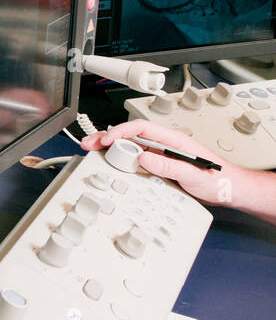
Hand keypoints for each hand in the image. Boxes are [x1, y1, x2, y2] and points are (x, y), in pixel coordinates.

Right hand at [80, 119, 237, 205]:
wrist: (228, 191)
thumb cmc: (217, 179)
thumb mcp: (193, 174)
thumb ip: (169, 166)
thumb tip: (144, 159)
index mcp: (173, 140)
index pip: (142, 128)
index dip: (122, 131)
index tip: (108, 139)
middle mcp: (164, 145)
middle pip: (131, 135)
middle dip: (108, 137)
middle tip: (90, 143)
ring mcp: (160, 155)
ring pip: (130, 147)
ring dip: (110, 148)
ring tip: (94, 150)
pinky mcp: (158, 166)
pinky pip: (134, 160)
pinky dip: (119, 159)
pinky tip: (110, 162)